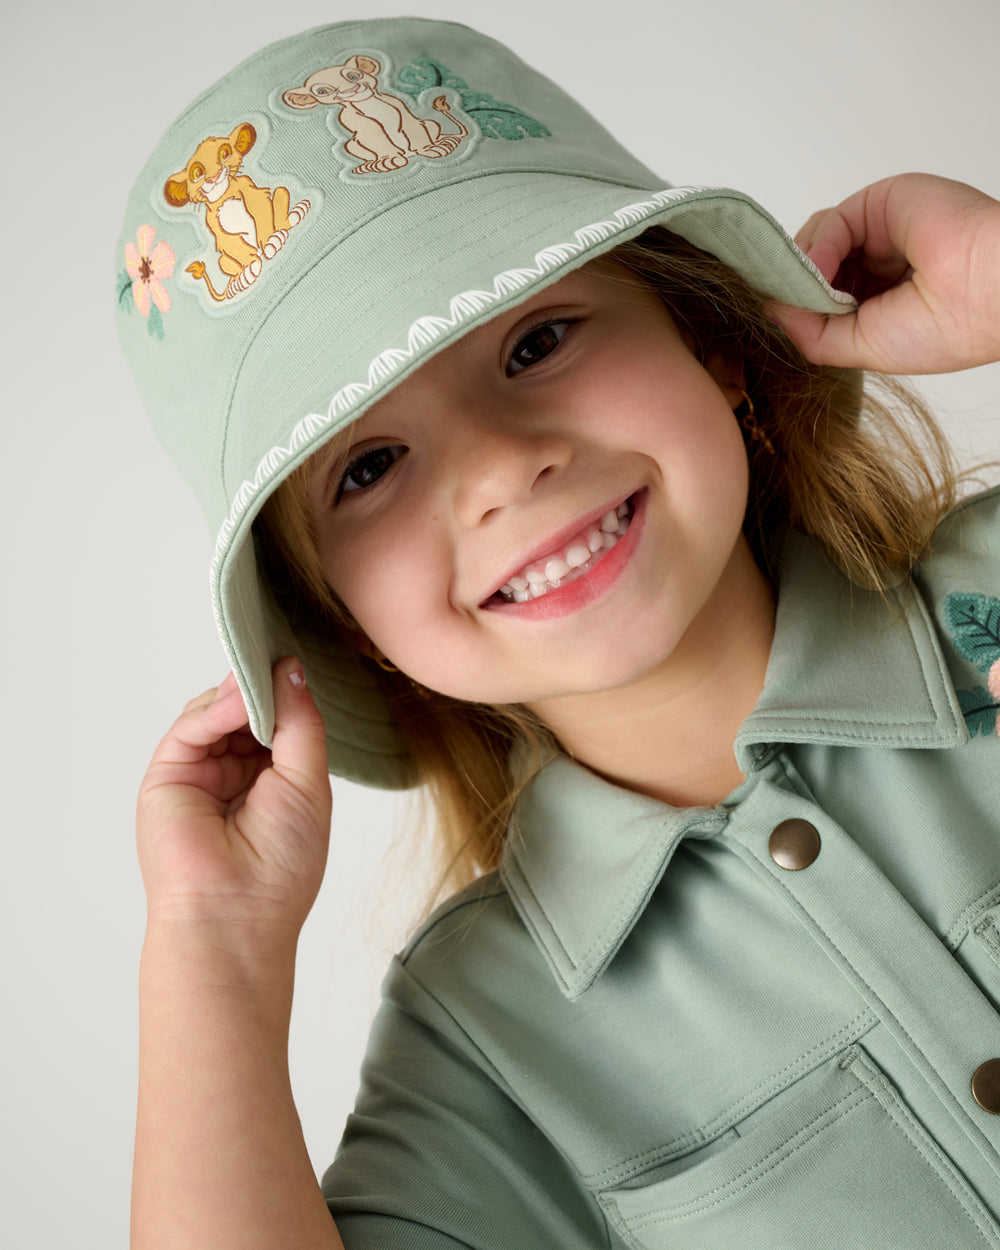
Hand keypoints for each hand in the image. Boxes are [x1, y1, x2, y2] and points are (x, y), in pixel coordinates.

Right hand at [137, 659, 331, 943]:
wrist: (237, 913)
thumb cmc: (281, 864)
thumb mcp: (308, 780)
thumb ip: (300, 722)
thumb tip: (290, 668)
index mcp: (272, 778)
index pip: (276, 720)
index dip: (285, 693)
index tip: (296, 664)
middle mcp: (234, 773)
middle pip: (243, 711)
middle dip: (261, 688)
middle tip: (279, 665)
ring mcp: (199, 773)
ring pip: (215, 712)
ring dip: (240, 695)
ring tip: (260, 687)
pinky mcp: (168, 776)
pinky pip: (190, 728)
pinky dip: (215, 710)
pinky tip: (239, 705)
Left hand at [770, 173, 999, 373]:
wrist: (987, 291)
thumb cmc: (942, 329)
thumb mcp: (858, 347)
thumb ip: (810, 331)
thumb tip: (770, 310)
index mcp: (875, 303)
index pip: (816, 299)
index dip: (793, 307)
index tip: (775, 320)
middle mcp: (874, 267)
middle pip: (808, 269)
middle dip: (792, 288)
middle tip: (785, 305)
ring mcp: (875, 234)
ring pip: (812, 244)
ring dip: (802, 271)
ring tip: (811, 292)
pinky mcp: (877, 205)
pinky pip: (828, 223)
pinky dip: (816, 247)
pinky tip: (820, 268)